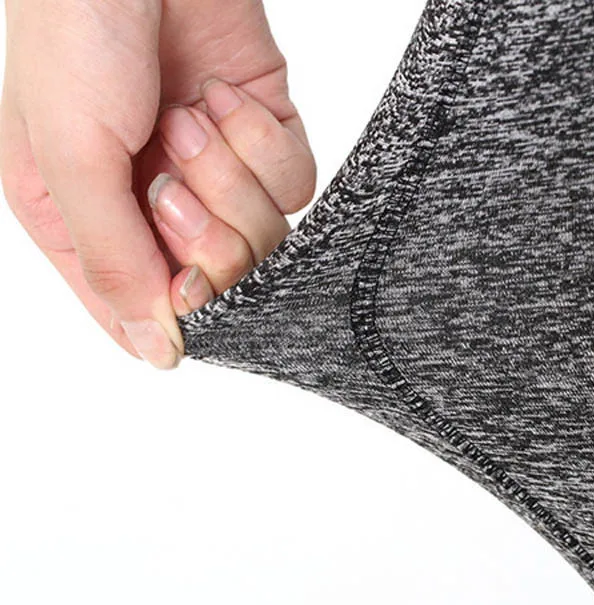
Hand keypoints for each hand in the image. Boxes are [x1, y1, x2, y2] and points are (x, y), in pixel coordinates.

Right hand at [0, 0, 316, 368]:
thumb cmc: (74, 36)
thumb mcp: (69, 159)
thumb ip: (114, 261)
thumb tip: (157, 350)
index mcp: (88, 221)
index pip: (148, 310)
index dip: (179, 302)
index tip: (178, 270)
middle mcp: (154, 205)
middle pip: (223, 281)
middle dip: (204, 230)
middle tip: (167, 172)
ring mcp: (214, 170)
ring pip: (266, 236)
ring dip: (229, 176)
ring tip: (187, 119)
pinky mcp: (262, 134)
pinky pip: (295, 182)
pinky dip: (262, 141)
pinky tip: (222, 98)